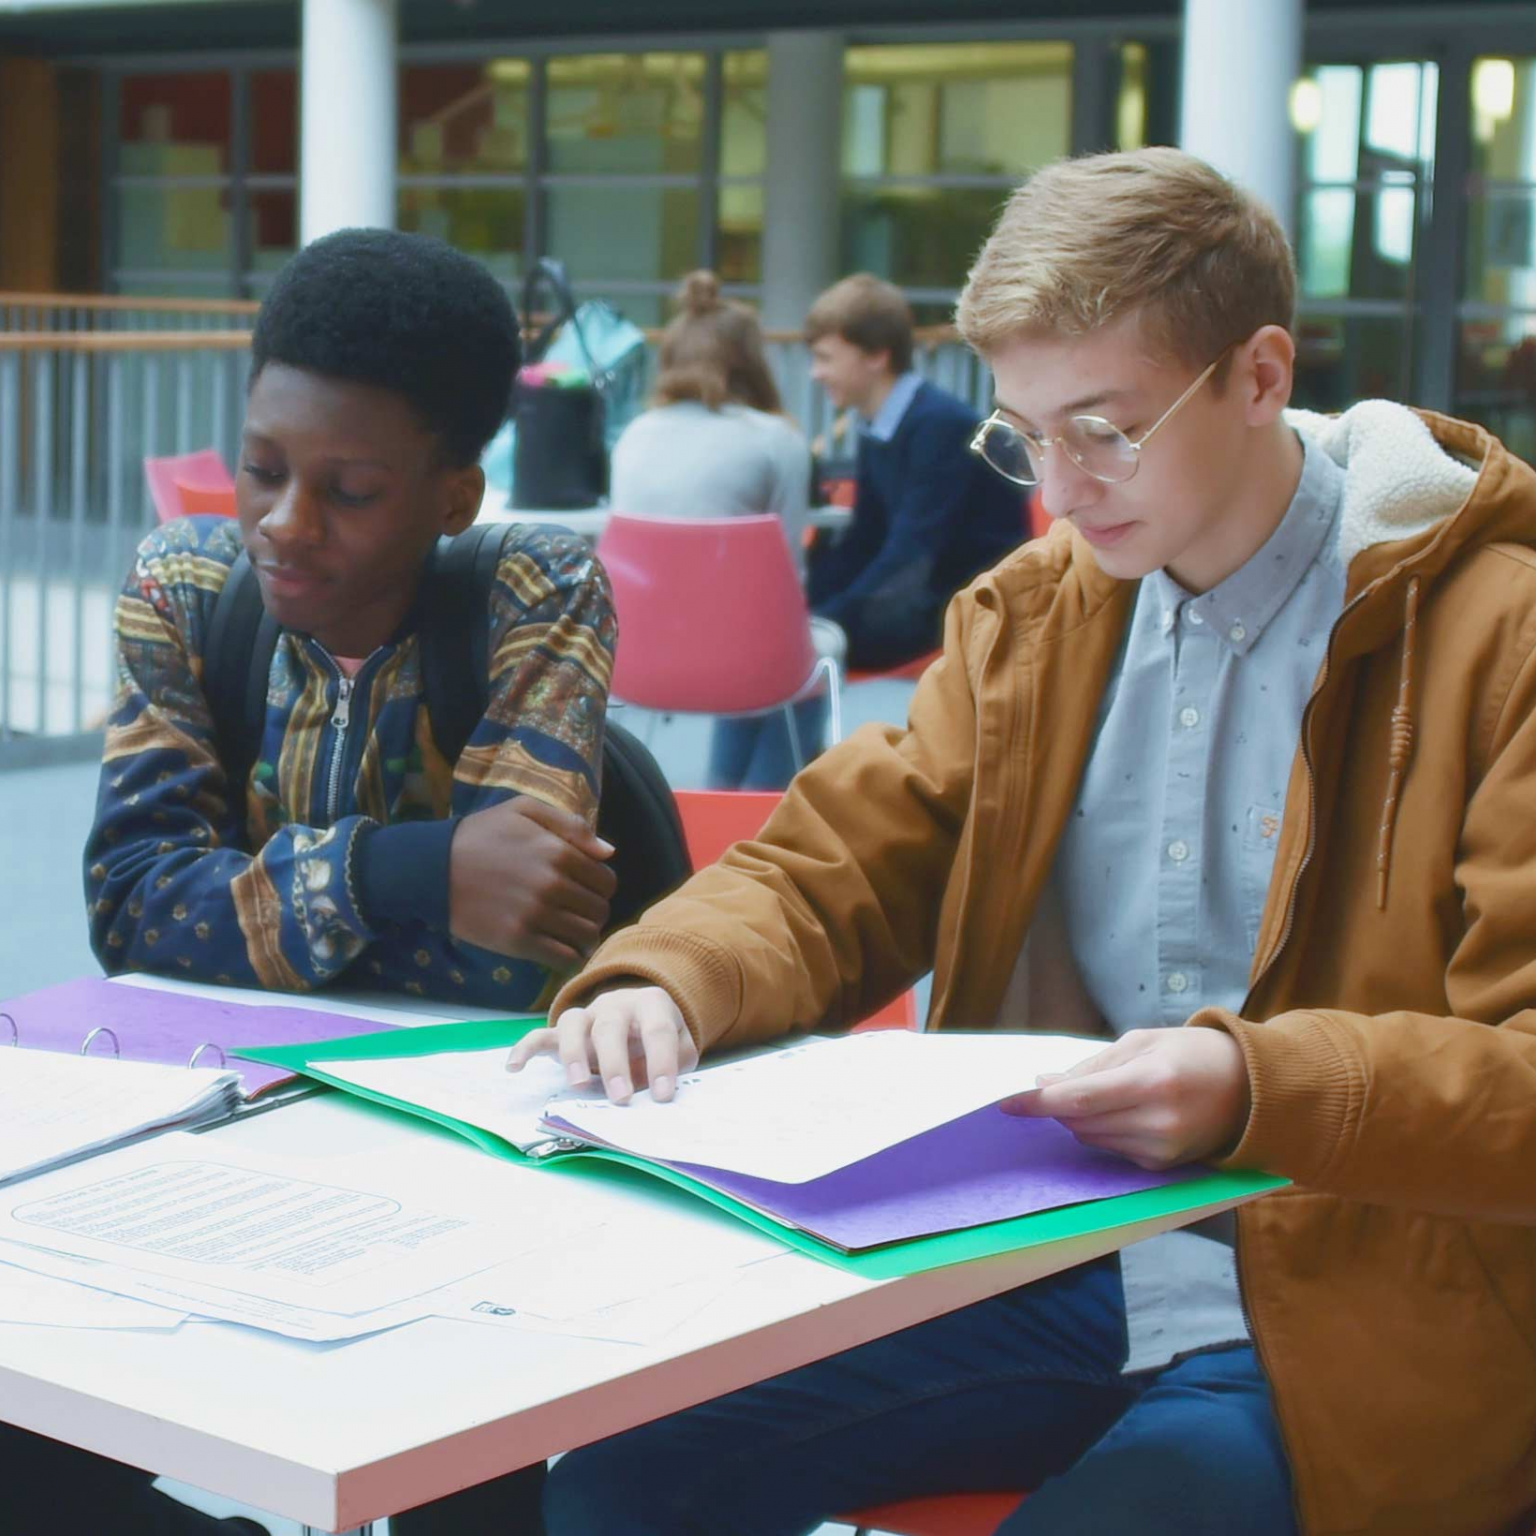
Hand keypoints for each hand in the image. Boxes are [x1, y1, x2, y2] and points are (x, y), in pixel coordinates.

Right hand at [449, 796, 616, 969]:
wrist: (432, 868)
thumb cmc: (480, 834)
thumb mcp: (524, 810)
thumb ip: (571, 825)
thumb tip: (609, 852)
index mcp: (559, 852)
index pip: (607, 881)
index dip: (600, 885)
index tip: (585, 887)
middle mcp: (553, 886)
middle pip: (600, 910)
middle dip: (594, 910)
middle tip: (576, 909)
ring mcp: (536, 916)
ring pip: (587, 936)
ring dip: (584, 934)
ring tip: (569, 929)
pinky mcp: (518, 941)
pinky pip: (564, 958)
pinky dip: (568, 955)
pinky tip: (557, 945)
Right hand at [505, 986, 698, 1103]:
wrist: (640, 1015)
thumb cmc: (659, 1040)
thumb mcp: (680, 1048)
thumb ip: (675, 1066)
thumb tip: (660, 1096)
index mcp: (652, 1004)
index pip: (657, 1030)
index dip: (661, 1062)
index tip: (663, 1095)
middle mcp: (616, 1004)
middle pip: (610, 1026)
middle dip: (614, 1063)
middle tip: (621, 1098)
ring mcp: (587, 1015)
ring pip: (572, 1022)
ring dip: (573, 1053)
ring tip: (576, 1086)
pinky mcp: (563, 1031)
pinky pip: (540, 1034)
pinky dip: (525, 1047)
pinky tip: (514, 1067)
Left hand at [1000, 1028, 1250, 1169]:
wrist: (1251, 1087)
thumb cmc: (1193, 1053)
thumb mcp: (1143, 1042)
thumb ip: (1093, 1065)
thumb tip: (1046, 1083)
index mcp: (1151, 1082)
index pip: (1080, 1099)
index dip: (1039, 1103)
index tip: (1007, 1102)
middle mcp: (1157, 1122)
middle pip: (1081, 1122)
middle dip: (1059, 1106)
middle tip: (1056, 1086)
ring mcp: (1162, 1149)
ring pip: (1092, 1138)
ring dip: (1082, 1118)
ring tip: (1108, 1094)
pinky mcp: (1163, 1165)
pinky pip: (1113, 1149)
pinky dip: (1106, 1131)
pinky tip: (1126, 1112)